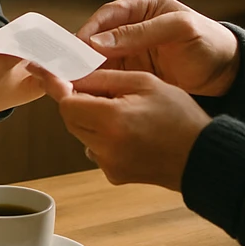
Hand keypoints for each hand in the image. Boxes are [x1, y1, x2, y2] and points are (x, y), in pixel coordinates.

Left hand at [45, 69, 210, 191]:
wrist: (203, 157)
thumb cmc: (180, 116)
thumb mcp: (145, 82)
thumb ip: (105, 78)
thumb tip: (73, 74)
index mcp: (112, 120)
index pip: (66, 101)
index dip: (54, 84)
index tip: (41, 70)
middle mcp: (105, 147)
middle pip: (70, 117)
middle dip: (76, 99)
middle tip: (96, 85)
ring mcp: (108, 165)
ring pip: (81, 133)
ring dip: (89, 117)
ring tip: (121, 108)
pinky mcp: (113, 175)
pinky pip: (94, 148)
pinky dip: (101, 135)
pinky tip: (127, 129)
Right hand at [77, 0, 239, 97]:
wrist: (228, 73)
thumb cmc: (209, 43)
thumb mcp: (178, 31)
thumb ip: (140, 33)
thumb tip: (98, 42)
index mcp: (144, 6)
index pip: (108, 15)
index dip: (90, 30)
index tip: (76, 47)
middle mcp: (133, 25)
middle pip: (99, 37)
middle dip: (82, 52)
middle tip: (67, 68)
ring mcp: (133, 50)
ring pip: (101, 58)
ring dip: (87, 70)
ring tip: (72, 82)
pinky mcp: (135, 71)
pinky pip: (110, 75)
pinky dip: (99, 83)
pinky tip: (88, 92)